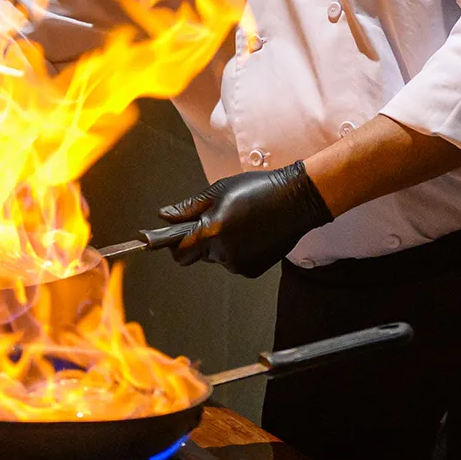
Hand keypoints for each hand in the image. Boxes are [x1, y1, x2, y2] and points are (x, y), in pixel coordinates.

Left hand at [160, 162, 332, 277]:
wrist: (296, 200)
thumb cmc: (258, 189)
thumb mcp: (218, 191)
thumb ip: (189, 208)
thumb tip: (165, 216)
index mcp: (212, 233)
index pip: (179, 253)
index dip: (171, 244)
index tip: (165, 238)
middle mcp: (224, 254)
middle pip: (197, 254)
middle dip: (199, 240)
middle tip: (214, 217)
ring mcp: (240, 265)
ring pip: (216, 258)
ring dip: (219, 244)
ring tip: (237, 221)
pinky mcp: (253, 270)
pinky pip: (233, 262)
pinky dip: (235, 250)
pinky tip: (249, 231)